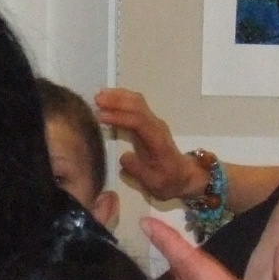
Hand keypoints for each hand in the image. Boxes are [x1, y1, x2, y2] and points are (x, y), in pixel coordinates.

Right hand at [93, 89, 204, 203]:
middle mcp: (156, 125)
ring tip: (98, 96)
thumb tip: (123, 156)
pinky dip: (121, 99)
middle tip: (96, 100)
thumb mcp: (154, 183)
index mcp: (157, 140)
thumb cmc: (167, 180)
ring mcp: (153, 121)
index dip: (120, 117)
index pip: (139, 122)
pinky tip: (108, 99)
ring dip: (118, 96)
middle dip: (117, 100)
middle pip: (138, 106)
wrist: (183, 175)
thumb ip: (138, 171)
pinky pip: (135, 105)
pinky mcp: (148, 121)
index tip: (101, 116)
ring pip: (137, 101)